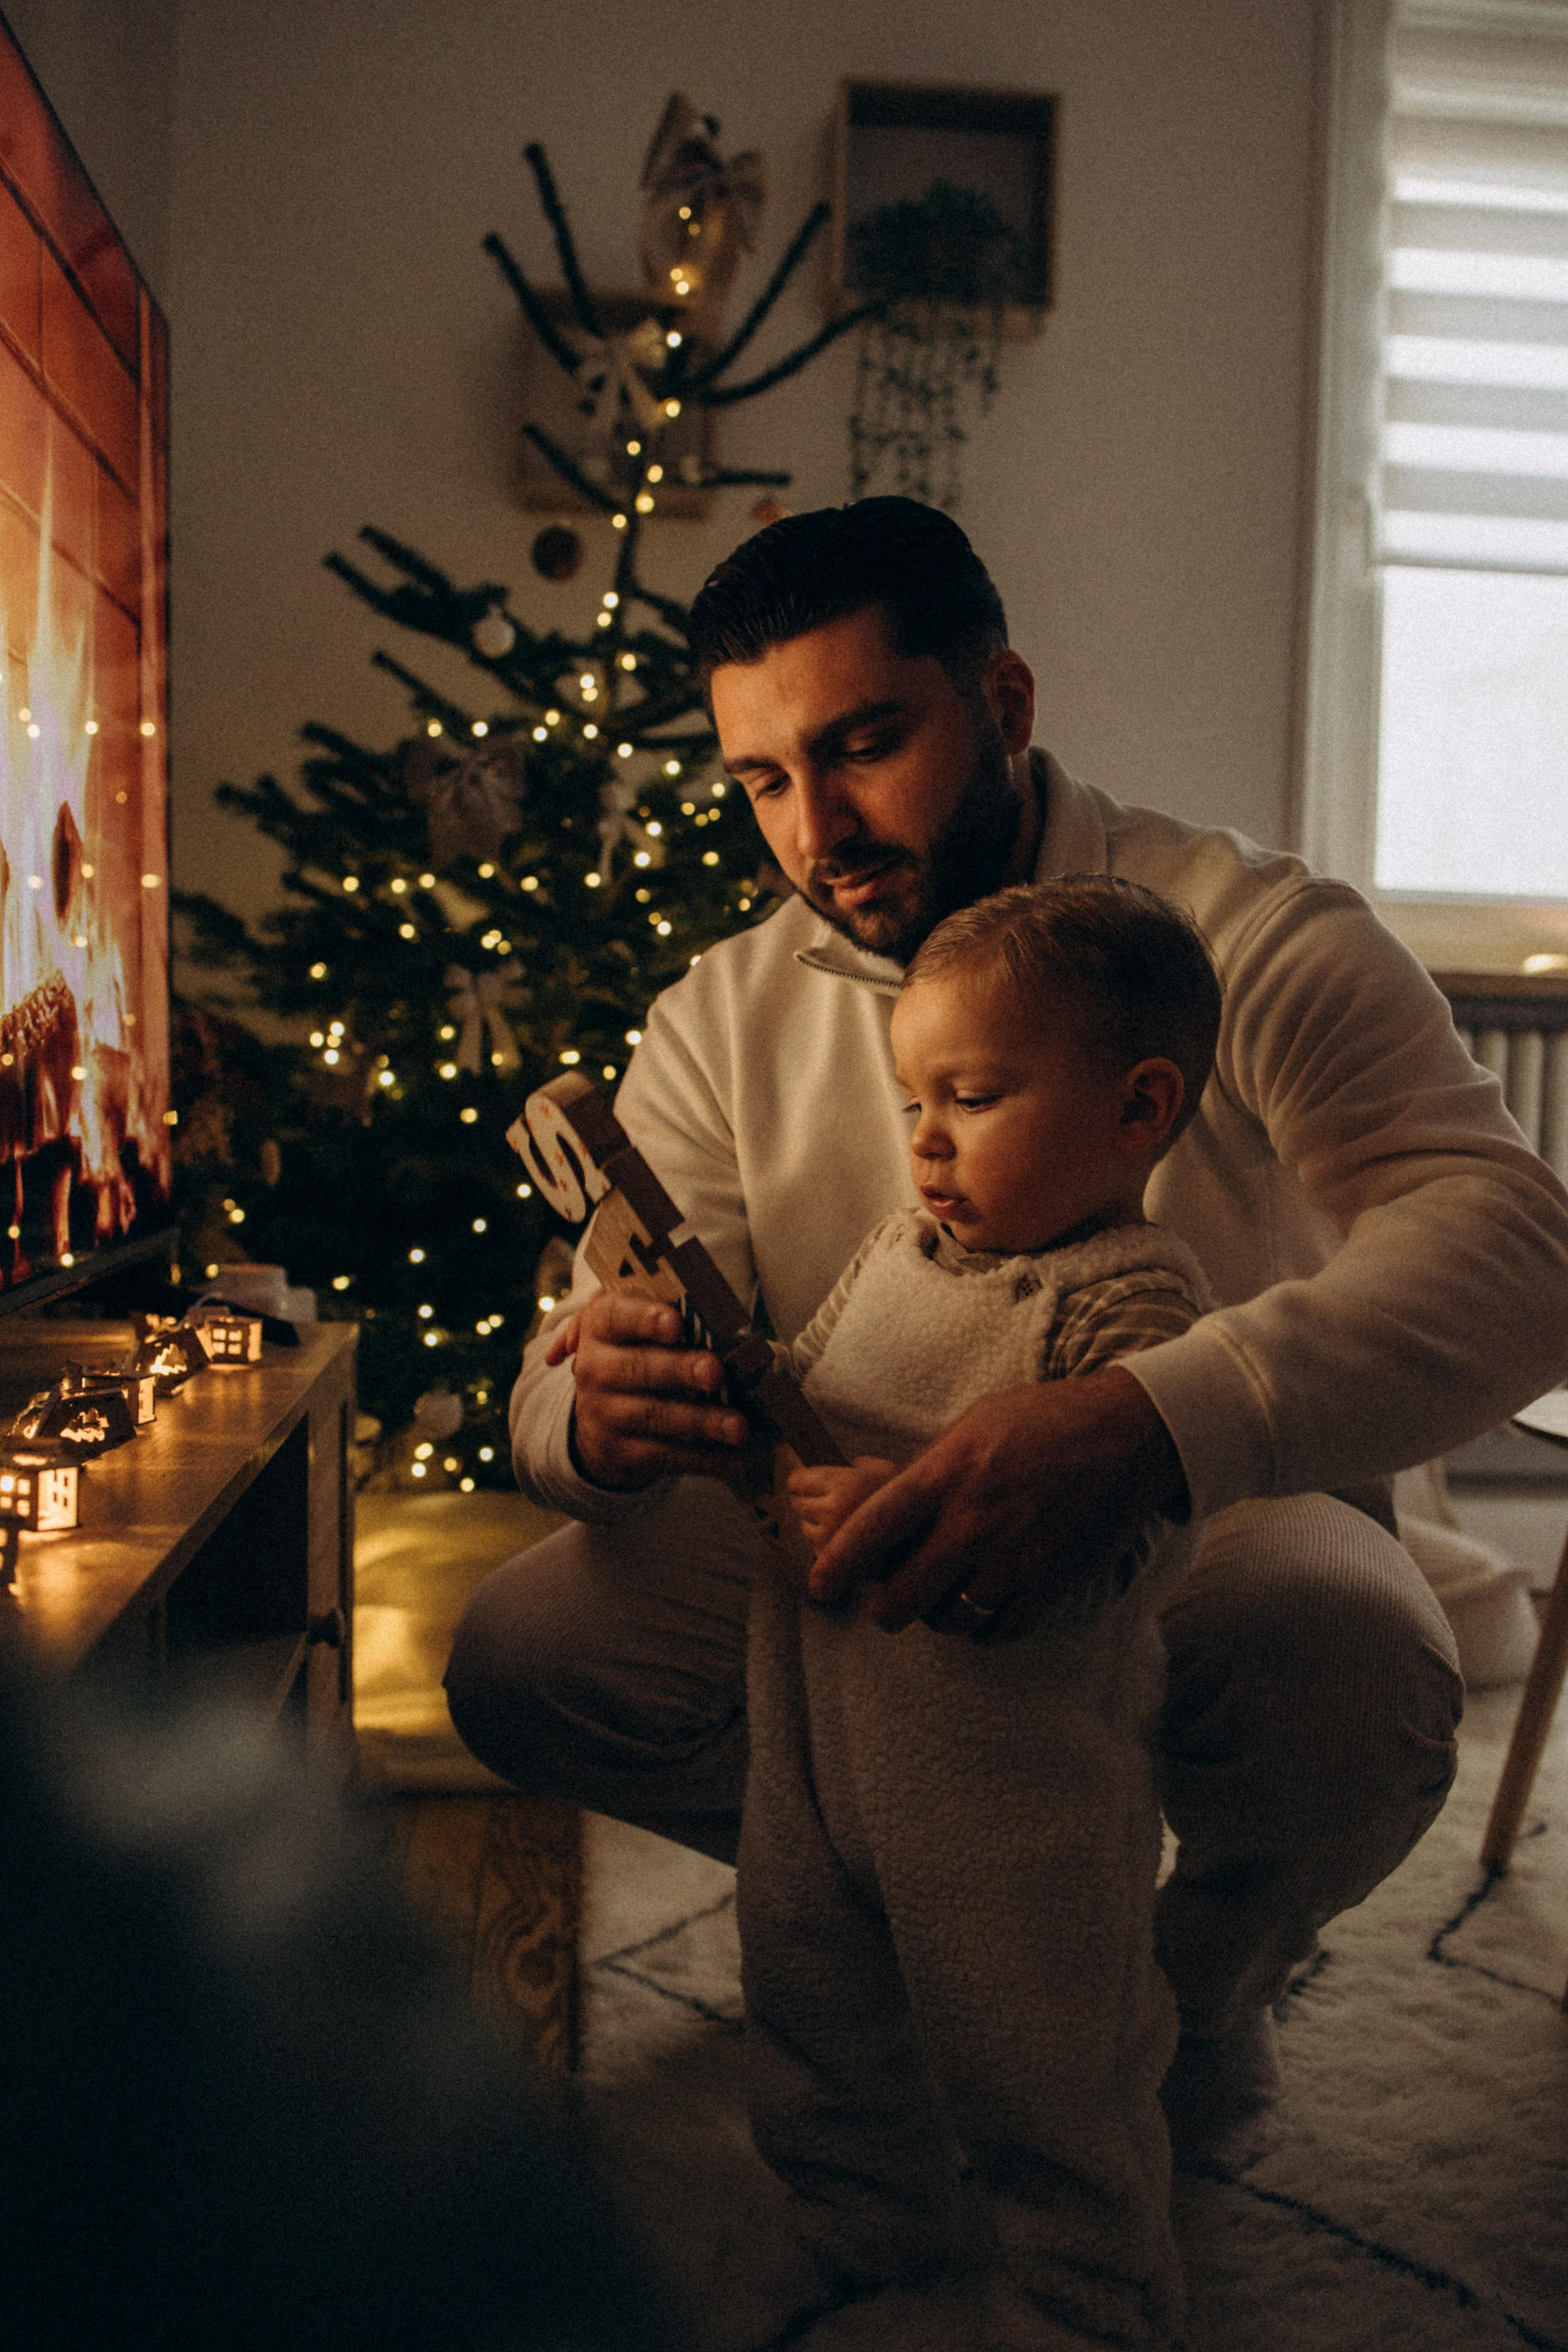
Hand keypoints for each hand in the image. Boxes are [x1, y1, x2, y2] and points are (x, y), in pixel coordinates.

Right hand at [562, 1288, 750, 1490]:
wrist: (601, 1415)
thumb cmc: (638, 1352)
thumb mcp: (640, 1324)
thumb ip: (665, 1313)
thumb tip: (715, 1318)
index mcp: (600, 1326)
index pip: (617, 1317)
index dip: (646, 1319)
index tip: (677, 1324)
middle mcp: (593, 1368)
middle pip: (637, 1368)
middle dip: (680, 1370)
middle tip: (715, 1373)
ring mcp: (602, 1413)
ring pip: (654, 1415)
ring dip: (701, 1420)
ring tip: (739, 1427)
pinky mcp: (619, 1451)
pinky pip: (665, 1455)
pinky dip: (705, 1459)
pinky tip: (738, 1459)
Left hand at [786, 1456, 896, 1552]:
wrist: (922, 1544)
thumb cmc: (904, 1501)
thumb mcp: (882, 1470)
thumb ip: (857, 1465)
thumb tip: (841, 1465)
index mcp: (843, 1484)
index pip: (796, 1481)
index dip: (801, 1481)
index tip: (805, 1483)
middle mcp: (833, 1510)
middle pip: (798, 1504)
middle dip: (810, 1501)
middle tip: (829, 1502)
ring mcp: (831, 1538)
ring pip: (804, 1527)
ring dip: (816, 1524)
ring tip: (843, 1523)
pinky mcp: (834, 1561)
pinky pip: (815, 1548)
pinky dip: (825, 1545)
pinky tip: (848, 1543)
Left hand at [806, 1366, 1186, 1639]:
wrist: (1127, 1435)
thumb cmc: (1044, 1421)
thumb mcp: (974, 1425)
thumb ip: (930, 1470)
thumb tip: (890, 1507)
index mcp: (945, 1475)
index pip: (870, 1530)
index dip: (835, 1565)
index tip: (819, 1585)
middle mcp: (973, 1522)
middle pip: (902, 1596)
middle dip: (883, 1609)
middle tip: (883, 1606)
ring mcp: (1013, 1559)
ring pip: (947, 1621)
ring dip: (935, 1618)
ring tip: (939, 1602)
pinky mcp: (1051, 1584)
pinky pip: (999, 1630)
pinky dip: (984, 1629)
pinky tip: (983, 1610)